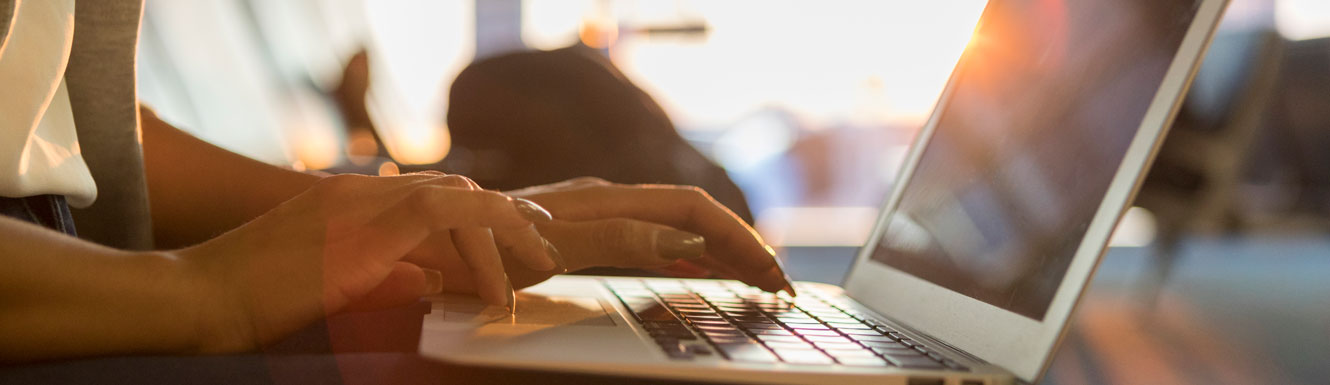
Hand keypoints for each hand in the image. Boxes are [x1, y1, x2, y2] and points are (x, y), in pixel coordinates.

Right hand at [178, 174, 551, 351]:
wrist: (196, 295)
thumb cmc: (247, 302)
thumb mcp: (327, 289)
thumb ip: (380, 280)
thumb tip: (427, 284)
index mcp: (350, 202)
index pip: (433, 193)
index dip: (481, 212)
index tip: (515, 235)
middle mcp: (361, 193)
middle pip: (456, 189)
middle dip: (509, 215)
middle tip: (546, 245)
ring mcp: (362, 205)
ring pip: (460, 197)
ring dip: (507, 228)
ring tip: (540, 262)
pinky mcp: (364, 230)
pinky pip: (444, 216)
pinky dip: (481, 245)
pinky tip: (497, 286)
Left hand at [503, 178, 794, 293]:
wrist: (426, 239)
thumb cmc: (477, 248)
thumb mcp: (547, 251)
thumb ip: (613, 240)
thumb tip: (678, 239)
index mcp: (607, 201)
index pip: (694, 211)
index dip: (738, 238)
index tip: (772, 274)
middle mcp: (609, 201)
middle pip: (696, 216)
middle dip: (744, 247)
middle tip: (782, 287)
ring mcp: (600, 215)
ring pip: (680, 227)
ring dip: (723, 252)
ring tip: (759, 280)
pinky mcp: (589, 233)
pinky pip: (654, 240)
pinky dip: (690, 256)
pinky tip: (703, 271)